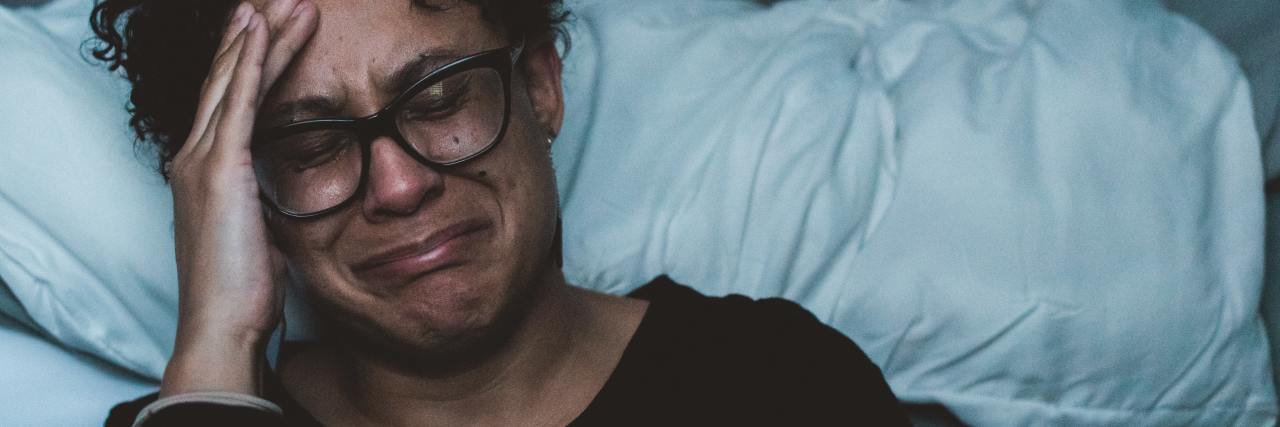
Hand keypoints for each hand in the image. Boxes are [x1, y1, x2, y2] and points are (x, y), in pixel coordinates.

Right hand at [161, 0, 317, 396]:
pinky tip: (265, 31)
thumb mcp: (257, 234)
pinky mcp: (220, 169)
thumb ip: (260, 202)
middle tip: (281, 1)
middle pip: (226, 81)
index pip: (228, 103)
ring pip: (234, 81)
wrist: (223, 325)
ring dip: (260, 37)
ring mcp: (202, 160)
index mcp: (204, 174)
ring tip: (285, 2)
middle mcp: (194, 158)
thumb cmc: (242, 291)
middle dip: (255, 37)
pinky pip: (240, 101)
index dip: (247, 64)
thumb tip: (277, 193)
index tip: (270, 32)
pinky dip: (253, 61)